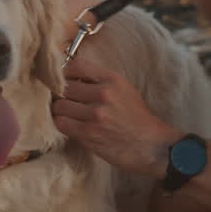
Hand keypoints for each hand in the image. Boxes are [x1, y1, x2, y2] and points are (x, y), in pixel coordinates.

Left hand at [52, 56, 180, 178]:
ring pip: (59, 106)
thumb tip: (71, 77)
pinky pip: (61, 123)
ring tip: (67, 114)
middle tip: (64, 100)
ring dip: (60, 111)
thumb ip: (100, 81)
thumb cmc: (137, 118)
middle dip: (60, 94)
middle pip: (64, 87)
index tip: (61, 79)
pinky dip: (62, 124)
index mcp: (112, 79)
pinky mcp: (88, 134)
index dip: (63, 72)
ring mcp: (95, 114)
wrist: (151, 146)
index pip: (75, 66)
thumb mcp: (124, 89)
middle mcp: (103, 94)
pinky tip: (70, 125)